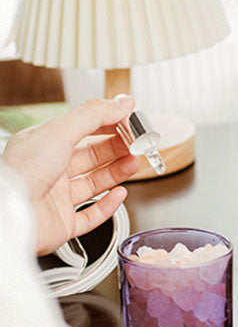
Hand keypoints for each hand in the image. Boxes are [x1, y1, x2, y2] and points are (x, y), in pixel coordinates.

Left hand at [2, 96, 139, 255]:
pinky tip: (120, 194)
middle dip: (116, 147)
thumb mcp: (61, 131)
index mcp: (43, 145)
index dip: (108, 123)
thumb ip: (94, 115)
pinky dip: (108, 205)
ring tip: (134, 162)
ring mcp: (56, 198)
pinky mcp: (62, 223)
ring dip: (117, 172)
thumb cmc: (22, 172)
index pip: (82, 129)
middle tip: (136, 142)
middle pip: (91, 156)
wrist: (11, 214)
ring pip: (94, 183)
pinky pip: (91, 215)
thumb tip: (121, 102)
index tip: (128, 121)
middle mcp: (49, 171)